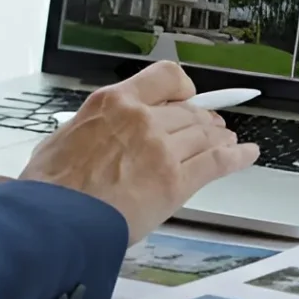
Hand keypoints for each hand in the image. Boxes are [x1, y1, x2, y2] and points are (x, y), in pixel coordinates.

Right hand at [21, 62, 257, 242]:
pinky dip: (237, 157)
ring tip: (229, 142)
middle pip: (188, 112)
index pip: (163, 78)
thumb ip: (88, 129)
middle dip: (203, 120)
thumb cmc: (50, 189)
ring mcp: (161, 149)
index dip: (181, 87)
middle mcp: (142, 120)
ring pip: (205, 136)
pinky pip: (217, 162)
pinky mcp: (175, 181)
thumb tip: (91, 134)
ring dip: (220, 138)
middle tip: (211, 127)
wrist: (55, 220)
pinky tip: (247, 155)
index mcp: (113, 103)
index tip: (186, 95)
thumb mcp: (59, 140)